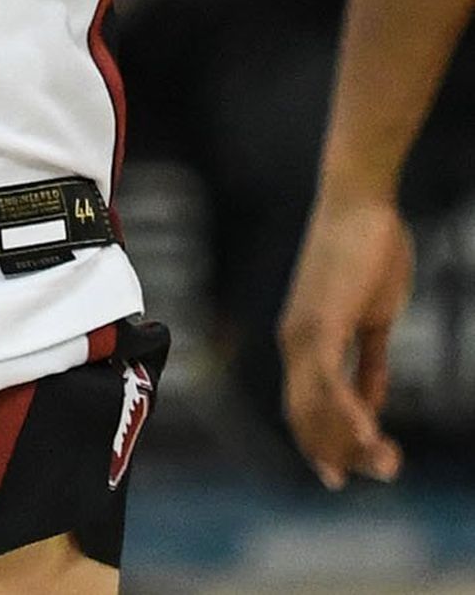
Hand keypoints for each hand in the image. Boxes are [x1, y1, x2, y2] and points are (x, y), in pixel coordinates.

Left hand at [280, 194, 411, 487]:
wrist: (359, 204)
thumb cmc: (368, 254)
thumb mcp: (371, 320)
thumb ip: (367, 362)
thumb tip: (372, 402)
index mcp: (302, 339)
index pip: (303, 407)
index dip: (321, 445)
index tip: (343, 477)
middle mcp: (293, 339)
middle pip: (306, 417)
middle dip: (342, 454)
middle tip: (385, 473)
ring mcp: (303, 330)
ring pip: (315, 406)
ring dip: (350, 442)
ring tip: (388, 463)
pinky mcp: (321, 319)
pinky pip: (329, 378)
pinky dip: (348, 412)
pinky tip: (371, 436)